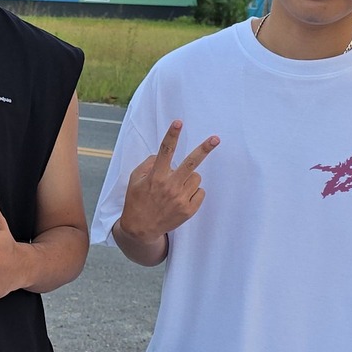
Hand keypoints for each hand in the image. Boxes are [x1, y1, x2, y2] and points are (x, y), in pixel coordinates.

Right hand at [115, 120, 217, 245]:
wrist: (141, 229)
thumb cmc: (137, 200)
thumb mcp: (135, 180)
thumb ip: (148, 164)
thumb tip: (163, 155)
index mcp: (155, 176)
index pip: (165, 151)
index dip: (172, 135)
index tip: (178, 122)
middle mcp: (169, 186)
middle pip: (191, 163)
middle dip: (204, 149)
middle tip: (216, 138)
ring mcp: (180, 199)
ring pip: (196, 177)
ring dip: (189, 178)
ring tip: (177, 187)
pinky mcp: (189, 210)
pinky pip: (200, 192)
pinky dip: (193, 192)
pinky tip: (181, 198)